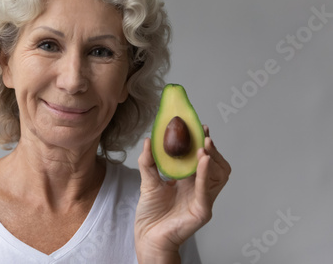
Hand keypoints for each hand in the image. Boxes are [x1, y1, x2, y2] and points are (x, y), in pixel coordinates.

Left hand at [134, 125, 230, 262]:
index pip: (202, 158)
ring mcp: (203, 200)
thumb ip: (148, 161)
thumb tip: (147, 140)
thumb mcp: (148, 181)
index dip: (203, 142)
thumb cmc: (150, 213)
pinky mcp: (201, 211)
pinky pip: (206, 190)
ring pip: (217, 176)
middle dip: (212, 148)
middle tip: (204, 134)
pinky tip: (203, 160)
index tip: (200, 126)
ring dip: (213, 158)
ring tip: (204, 145)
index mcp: (189, 181)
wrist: (147, 236)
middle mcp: (199, 189)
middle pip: (216, 165)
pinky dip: (205, 173)